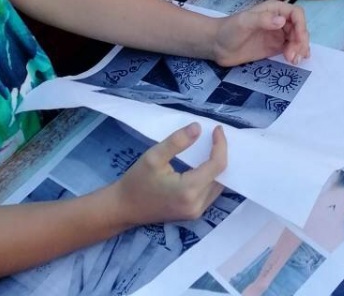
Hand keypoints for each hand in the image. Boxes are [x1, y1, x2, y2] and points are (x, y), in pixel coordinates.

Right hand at [110, 123, 226, 227]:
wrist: (123, 208)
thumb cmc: (137, 181)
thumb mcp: (154, 156)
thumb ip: (177, 141)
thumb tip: (198, 128)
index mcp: (189, 190)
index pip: (217, 165)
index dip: (221, 145)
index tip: (216, 129)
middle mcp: (196, 205)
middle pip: (221, 176)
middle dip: (221, 153)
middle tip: (215, 135)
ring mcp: (195, 212)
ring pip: (218, 185)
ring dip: (218, 166)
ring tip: (213, 146)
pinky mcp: (192, 214)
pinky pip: (210, 192)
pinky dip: (212, 176)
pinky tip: (206, 163)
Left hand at [210, 0, 309, 66]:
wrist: (216, 45)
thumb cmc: (229, 29)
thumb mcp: (244, 22)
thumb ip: (263, 20)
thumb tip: (282, 21)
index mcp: (274, 9)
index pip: (296, 14)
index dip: (301, 26)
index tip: (298, 40)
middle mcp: (278, 20)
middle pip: (299, 28)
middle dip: (300, 42)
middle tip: (293, 57)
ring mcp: (277, 34)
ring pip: (297, 39)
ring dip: (300, 49)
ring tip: (294, 61)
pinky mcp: (274, 47)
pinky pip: (291, 48)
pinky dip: (297, 53)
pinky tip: (299, 59)